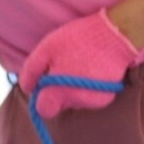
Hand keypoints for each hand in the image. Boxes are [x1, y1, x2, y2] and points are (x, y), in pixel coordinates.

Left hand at [21, 11, 138, 121]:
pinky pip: (90, 97)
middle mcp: (77, 102)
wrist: (116, 34)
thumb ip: (31, 71)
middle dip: (58, 90)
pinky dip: (88, 87)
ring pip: (75, 101)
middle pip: (59, 105)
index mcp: (60, 93)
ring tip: (81, 64)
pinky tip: (92, 69)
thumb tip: (28, 88)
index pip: (44, 110)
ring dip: (73, 88)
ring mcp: (95, 102)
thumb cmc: (78, 39)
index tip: (46, 82)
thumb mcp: (46, 48)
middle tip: (64, 67)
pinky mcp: (108, 97)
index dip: (42, 97)